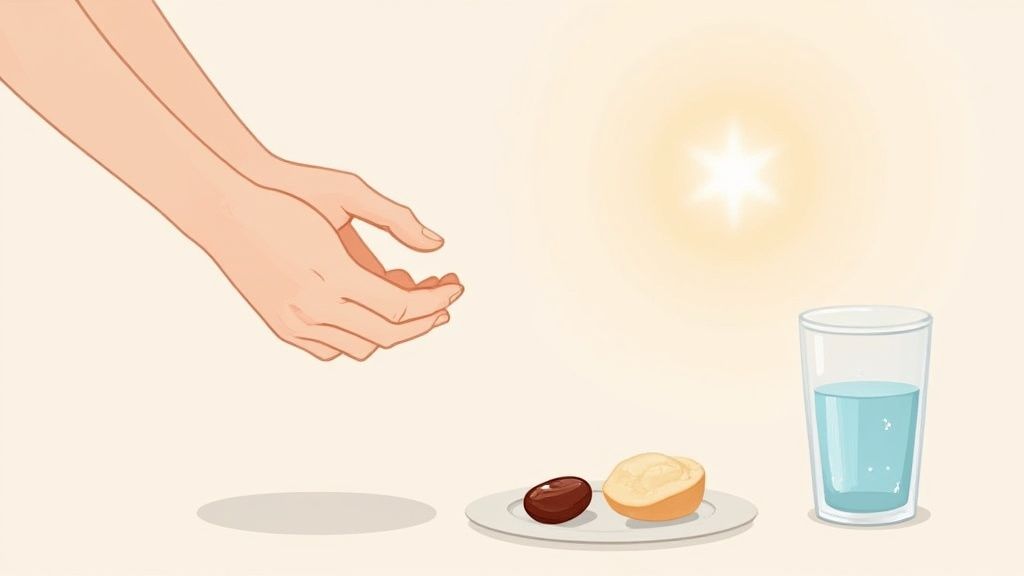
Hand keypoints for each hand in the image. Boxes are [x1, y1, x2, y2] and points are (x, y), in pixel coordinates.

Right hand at [203, 184, 462, 360]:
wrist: (227, 208)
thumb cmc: (288, 193)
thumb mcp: (347, 193)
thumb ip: (396, 219)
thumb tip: (437, 244)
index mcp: (333, 274)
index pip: (400, 308)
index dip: (435, 302)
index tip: (456, 288)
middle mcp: (313, 307)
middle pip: (386, 335)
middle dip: (422, 321)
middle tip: (443, 305)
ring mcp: (294, 323)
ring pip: (359, 348)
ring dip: (390, 332)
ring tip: (408, 305)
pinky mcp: (281, 327)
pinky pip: (329, 349)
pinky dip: (356, 337)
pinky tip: (369, 313)